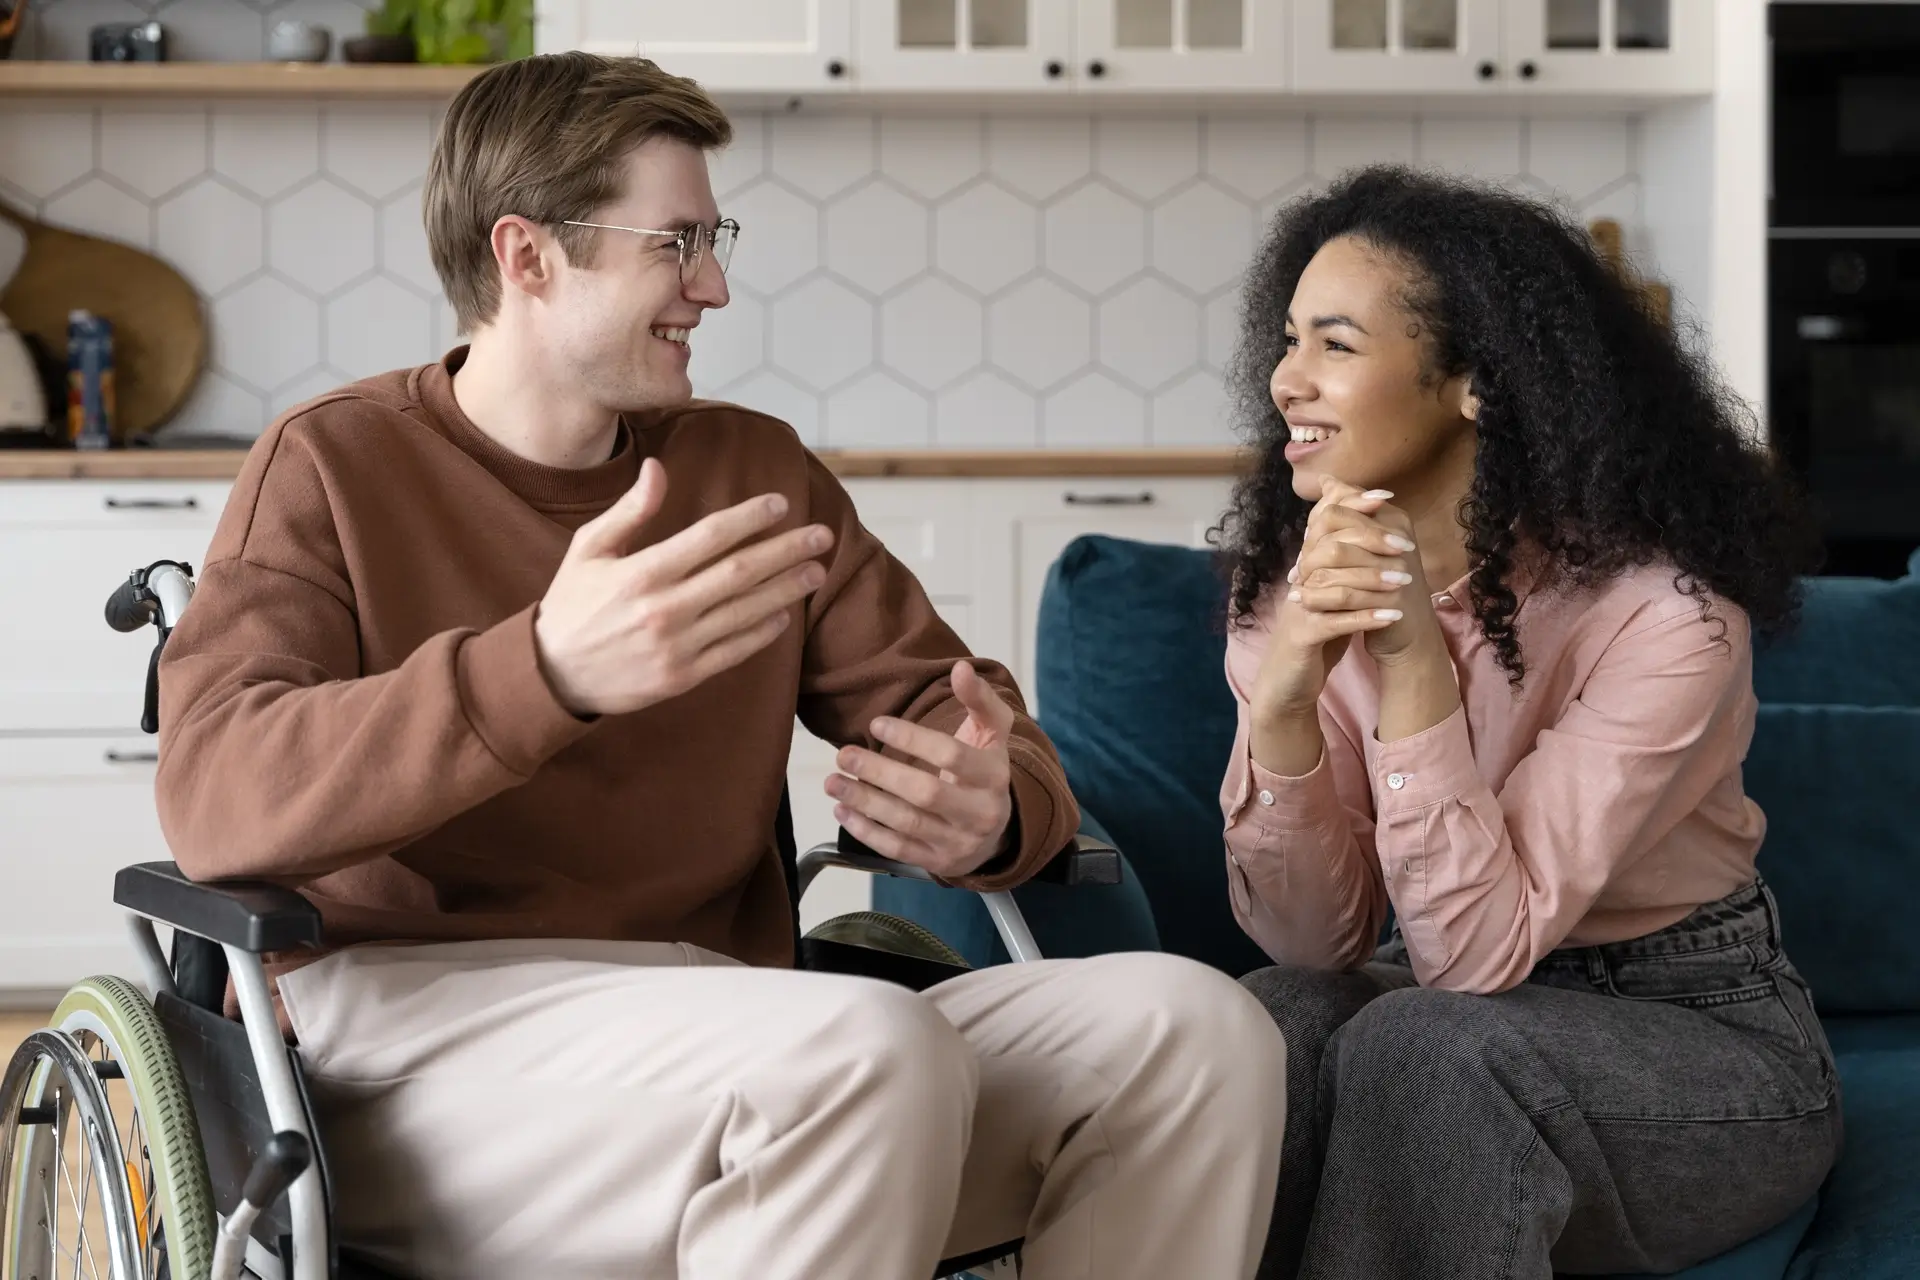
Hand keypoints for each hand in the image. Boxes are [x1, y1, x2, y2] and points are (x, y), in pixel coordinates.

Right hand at [533, 457, 834, 716]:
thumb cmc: (573, 603)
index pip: (709, 536)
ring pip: (745, 611)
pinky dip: (762, 632)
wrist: (552, 674)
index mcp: (641, 572)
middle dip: (786, 551)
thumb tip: (658, 468)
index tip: (781, 504)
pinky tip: (784, 614)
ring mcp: (676, 646)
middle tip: (822, 536)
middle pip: (739, 572)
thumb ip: (629, 510)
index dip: (749, 518)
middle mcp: (663, 609)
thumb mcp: (589, 549)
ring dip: (785, 589)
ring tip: (816, 571)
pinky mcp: (682, 677)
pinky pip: (734, 651)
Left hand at [825, 660, 1016, 878]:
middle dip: (880, 773)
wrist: (997, 832)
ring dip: (865, 802)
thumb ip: (979, 699)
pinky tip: (843, 810)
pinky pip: (898, 849)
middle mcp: (981, 813)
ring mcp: (959, 842)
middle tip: (843, 754)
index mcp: (994, 776)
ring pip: (907, 823)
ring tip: (832, 782)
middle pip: (925, 792)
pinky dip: (867, 831)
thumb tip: (961, 668)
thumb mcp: (992, 734)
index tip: (876, 724)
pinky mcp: (939, 863)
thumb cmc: (985, 772)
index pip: (950, 755)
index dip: (911, 739)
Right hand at [1250, 476, 1419, 720]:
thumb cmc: (1317, 631)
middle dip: (1370, 541)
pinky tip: (1392, 616)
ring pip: (1335, 584)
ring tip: (1404, 582)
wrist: (1289, 678)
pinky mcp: (1303, 636)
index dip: (1350, 506)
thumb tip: (1372, 522)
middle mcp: (1300, 580)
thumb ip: (1347, 560)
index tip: (1384, 499)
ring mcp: (1299, 608)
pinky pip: (1334, 621)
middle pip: (1329, 546)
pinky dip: (1365, 618)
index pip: (1322, 522)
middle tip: (1406, 547)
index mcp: (1306, 565)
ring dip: (1373, 581)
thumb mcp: (1333, 591)